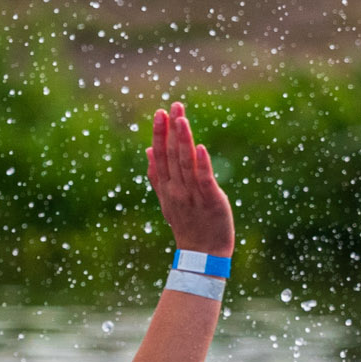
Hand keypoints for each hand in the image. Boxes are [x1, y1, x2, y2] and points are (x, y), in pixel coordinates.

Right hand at [149, 102, 234, 255]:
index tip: (161, 112)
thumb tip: (149, 150)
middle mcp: (177, 189)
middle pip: (172, 155)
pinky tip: (200, 147)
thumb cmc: (188, 225)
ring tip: (182, 119)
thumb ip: (158, 176)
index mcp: (166, 187)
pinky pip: (204, 180)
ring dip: (184, 140)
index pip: (161, 155)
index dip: (160, 134)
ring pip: (186, 163)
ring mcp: (193, 195)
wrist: (202, 255)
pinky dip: (201, 164)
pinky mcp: (211, 201)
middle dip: (172, 130)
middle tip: (173, 106)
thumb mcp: (167, 200)